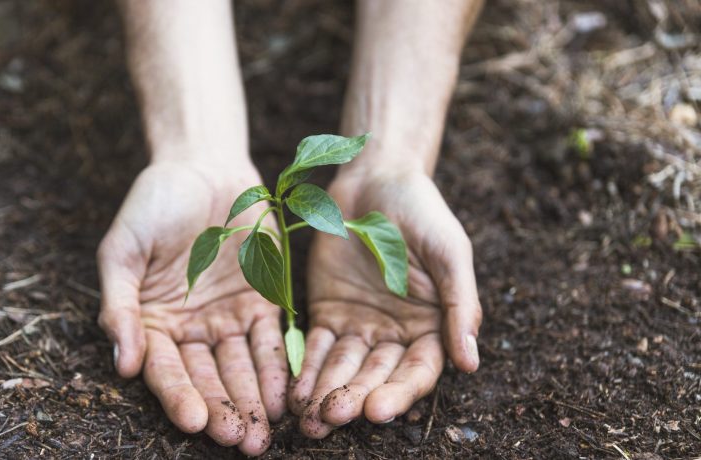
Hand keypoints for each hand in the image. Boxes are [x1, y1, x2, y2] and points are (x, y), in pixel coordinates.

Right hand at [96, 160, 286, 455]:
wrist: (203, 164)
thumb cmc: (154, 203)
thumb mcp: (123, 249)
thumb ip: (120, 305)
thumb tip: (124, 364)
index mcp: (153, 322)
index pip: (167, 369)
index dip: (179, 396)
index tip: (194, 421)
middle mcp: (192, 328)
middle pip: (208, 378)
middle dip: (223, 410)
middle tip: (239, 441)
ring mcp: (229, 316)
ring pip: (242, 367)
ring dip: (252, 400)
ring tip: (263, 432)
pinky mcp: (264, 300)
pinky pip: (272, 339)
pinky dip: (278, 366)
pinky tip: (285, 394)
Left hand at [289, 169, 481, 437]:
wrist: (376, 178)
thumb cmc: (422, 212)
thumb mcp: (450, 253)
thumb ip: (461, 306)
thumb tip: (471, 364)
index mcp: (432, 325)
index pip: (418, 370)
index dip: (399, 392)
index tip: (378, 409)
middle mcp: (396, 333)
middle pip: (376, 375)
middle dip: (356, 398)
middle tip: (333, 417)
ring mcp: (360, 324)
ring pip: (344, 368)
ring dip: (327, 392)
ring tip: (309, 418)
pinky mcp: (328, 312)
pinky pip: (317, 346)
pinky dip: (307, 368)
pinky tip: (294, 390)